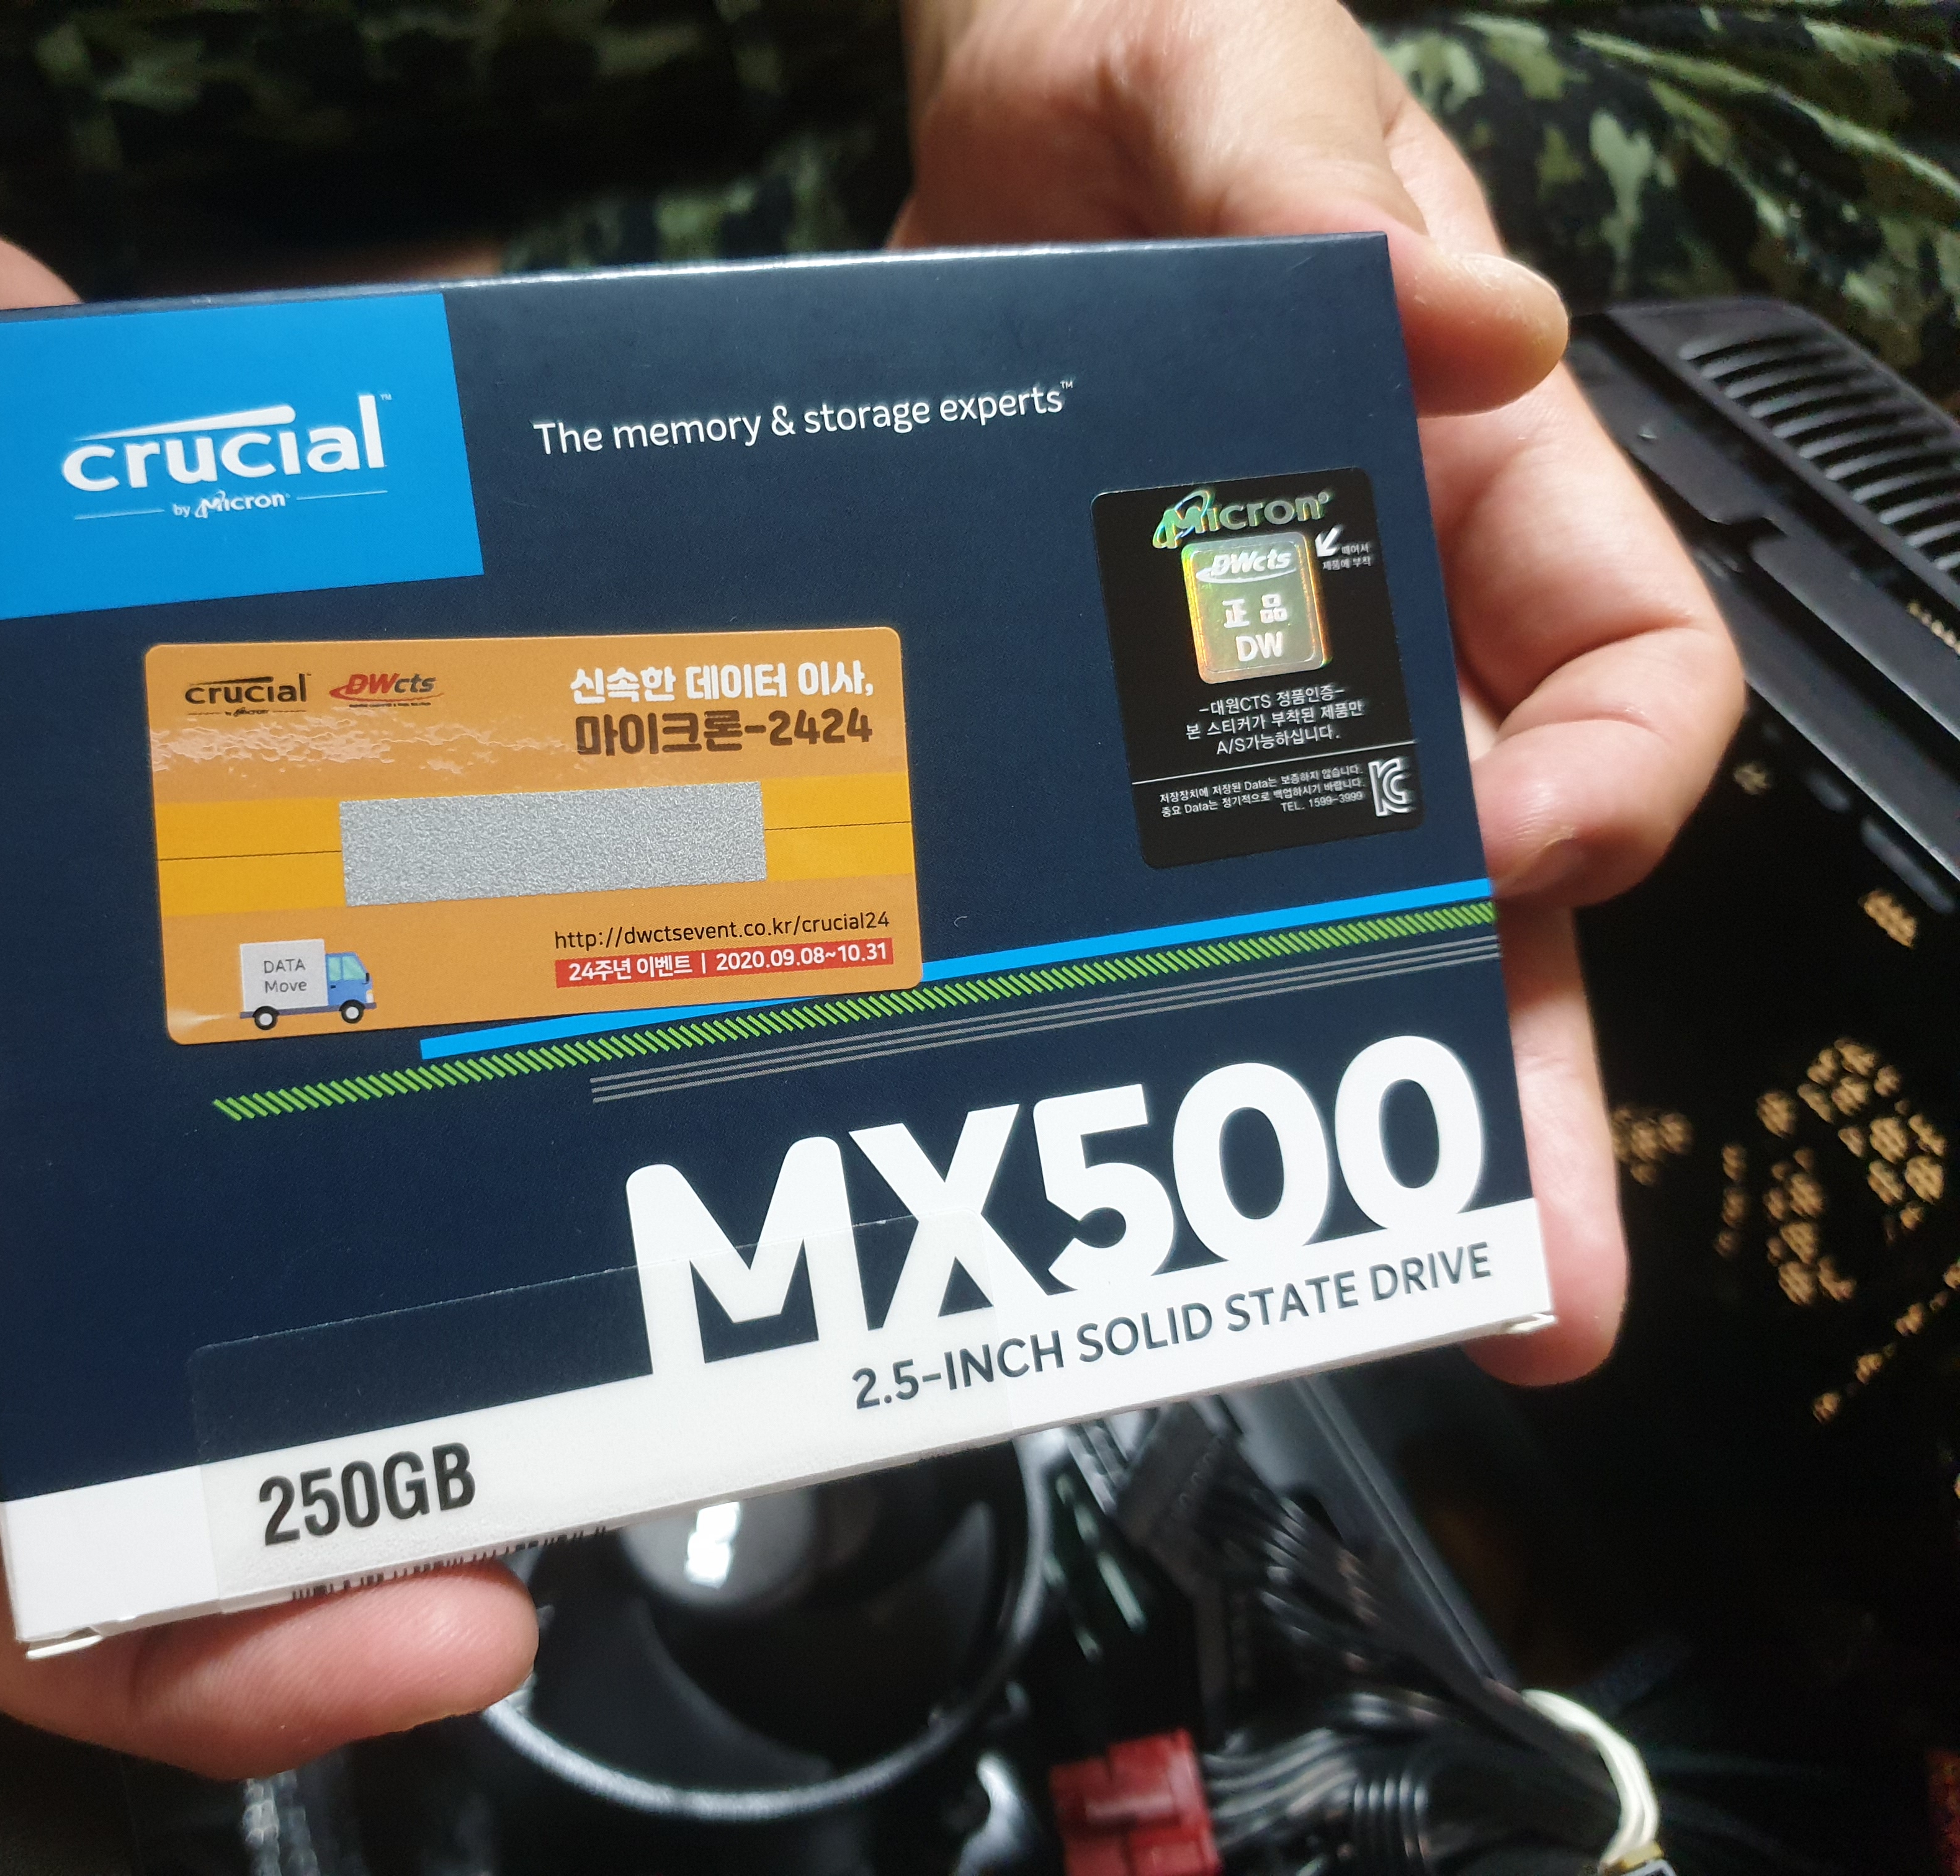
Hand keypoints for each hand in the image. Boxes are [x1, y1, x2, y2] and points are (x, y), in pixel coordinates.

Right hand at [0, 60, 531, 1774]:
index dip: (177, 1642)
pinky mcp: (183, 813)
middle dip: (402, 1461)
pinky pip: (333, 946)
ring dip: (471, 1241)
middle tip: (636, 1417)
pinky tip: (614, 959)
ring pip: (288, 1182)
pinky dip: (465, 984)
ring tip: (676, 1215)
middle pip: (183, 1387)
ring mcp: (89, 957)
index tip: (440, 1617)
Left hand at [896, 0, 1741, 1380]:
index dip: (1615, 782)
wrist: (987, 101)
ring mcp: (1221, 688)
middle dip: (1516, 1073)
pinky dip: (1120, 993)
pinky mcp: (1081, 713)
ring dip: (1345, 1105)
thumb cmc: (1159, 53)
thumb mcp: (1244, 78)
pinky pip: (1120, 876)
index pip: (1633, 667)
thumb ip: (1323, 180)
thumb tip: (1479, 324)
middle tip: (1537, 1290)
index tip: (1523, 844)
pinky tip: (1088, 1119)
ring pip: (1316, 927)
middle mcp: (1375, 619)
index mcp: (1474, 478)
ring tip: (1349, 1287)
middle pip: (1495, 881)